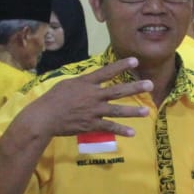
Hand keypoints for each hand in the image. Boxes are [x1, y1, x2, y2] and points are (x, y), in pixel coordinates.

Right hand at [19, 57, 152, 138]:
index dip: (121, 66)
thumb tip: (92, 80)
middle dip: (135, 87)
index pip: (106, 72)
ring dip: (133, 111)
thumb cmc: (52, 99)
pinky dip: (121, 130)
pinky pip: (109, 127)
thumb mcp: (67, 84)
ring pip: (117, 110)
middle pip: (117, 91)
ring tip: (147, 111)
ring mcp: (93, 111)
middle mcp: (92, 96)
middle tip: (149, 84)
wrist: (44, 117)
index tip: (135, 60)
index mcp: (86, 83)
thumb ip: (82, 82)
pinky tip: (132, 133)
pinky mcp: (91, 125)